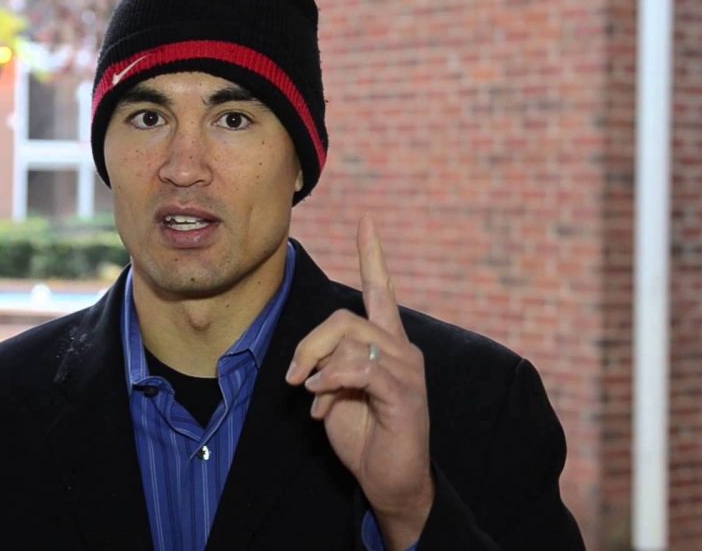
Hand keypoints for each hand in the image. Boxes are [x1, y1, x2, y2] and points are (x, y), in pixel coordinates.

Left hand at [285, 216, 433, 547]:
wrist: (390, 479)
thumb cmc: (363, 435)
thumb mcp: (334, 394)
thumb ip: (327, 365)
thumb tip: (312, 365)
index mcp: (386, 343)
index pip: (381, 290)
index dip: (372, 256)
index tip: (366, 222)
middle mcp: (401, 349)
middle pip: (344, 318)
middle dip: (308, 344)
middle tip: (294, 378)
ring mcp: (407, 370)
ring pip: (350, 340)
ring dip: (318, 369)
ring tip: (313, 399)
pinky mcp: (404, 394)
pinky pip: (361, 369)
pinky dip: (332, 381)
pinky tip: (320, 398)